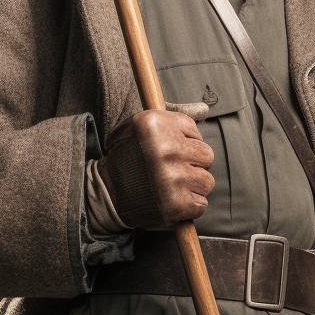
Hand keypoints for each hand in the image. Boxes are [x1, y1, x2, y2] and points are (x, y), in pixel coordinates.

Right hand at [97, 109, 214, 229]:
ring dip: (193, 185)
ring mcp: (172, 178)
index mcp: (155, 125)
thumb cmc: (128, 157)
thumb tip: (205, 109)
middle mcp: (165, 149)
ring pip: (207, 181)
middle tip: (174, 169)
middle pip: (206, 155)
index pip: (195, 131)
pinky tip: (173, 200)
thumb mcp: (140, 126)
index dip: (185, 143)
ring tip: (173, 185)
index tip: (170, 150)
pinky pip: (201, 204)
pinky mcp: (176, 204)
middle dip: (194, 163)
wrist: (107, 193)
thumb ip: (172, 117)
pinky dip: (190, 205)